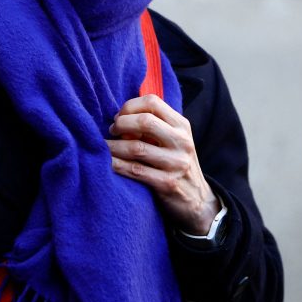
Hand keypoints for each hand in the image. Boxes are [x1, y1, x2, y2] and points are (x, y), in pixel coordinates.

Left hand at [107, 94, 220, 233]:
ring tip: (104, 147)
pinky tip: (108, 163)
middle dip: (121, 124)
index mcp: (182, 125)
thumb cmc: (176, 163)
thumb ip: (154, 125)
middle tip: (112, 131)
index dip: (129, 106)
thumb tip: (119, 116)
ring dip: (114, 146)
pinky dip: (117, 165)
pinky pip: (135, 170)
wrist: (197, 199)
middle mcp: (182, 141)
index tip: (118, 117)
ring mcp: (176, 163)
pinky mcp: (167, 183)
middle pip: (145, 122)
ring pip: (136, 148)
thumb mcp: (174, 139)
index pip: (152, 102)